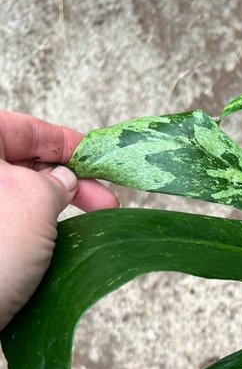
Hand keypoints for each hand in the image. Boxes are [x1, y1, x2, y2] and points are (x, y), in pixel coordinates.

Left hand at [0, 111, 118, 329]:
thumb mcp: (35, 199)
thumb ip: (55, 180)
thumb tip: (63, 179)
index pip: (24, 129)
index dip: (66, 142)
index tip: (98, 158)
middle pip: (20, 161)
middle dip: (66, 178)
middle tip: (104, 200)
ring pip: (17, 194)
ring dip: (55, 204)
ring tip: (89, 221)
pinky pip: (10, 222)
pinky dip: (37, 226)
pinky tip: (62, 239)